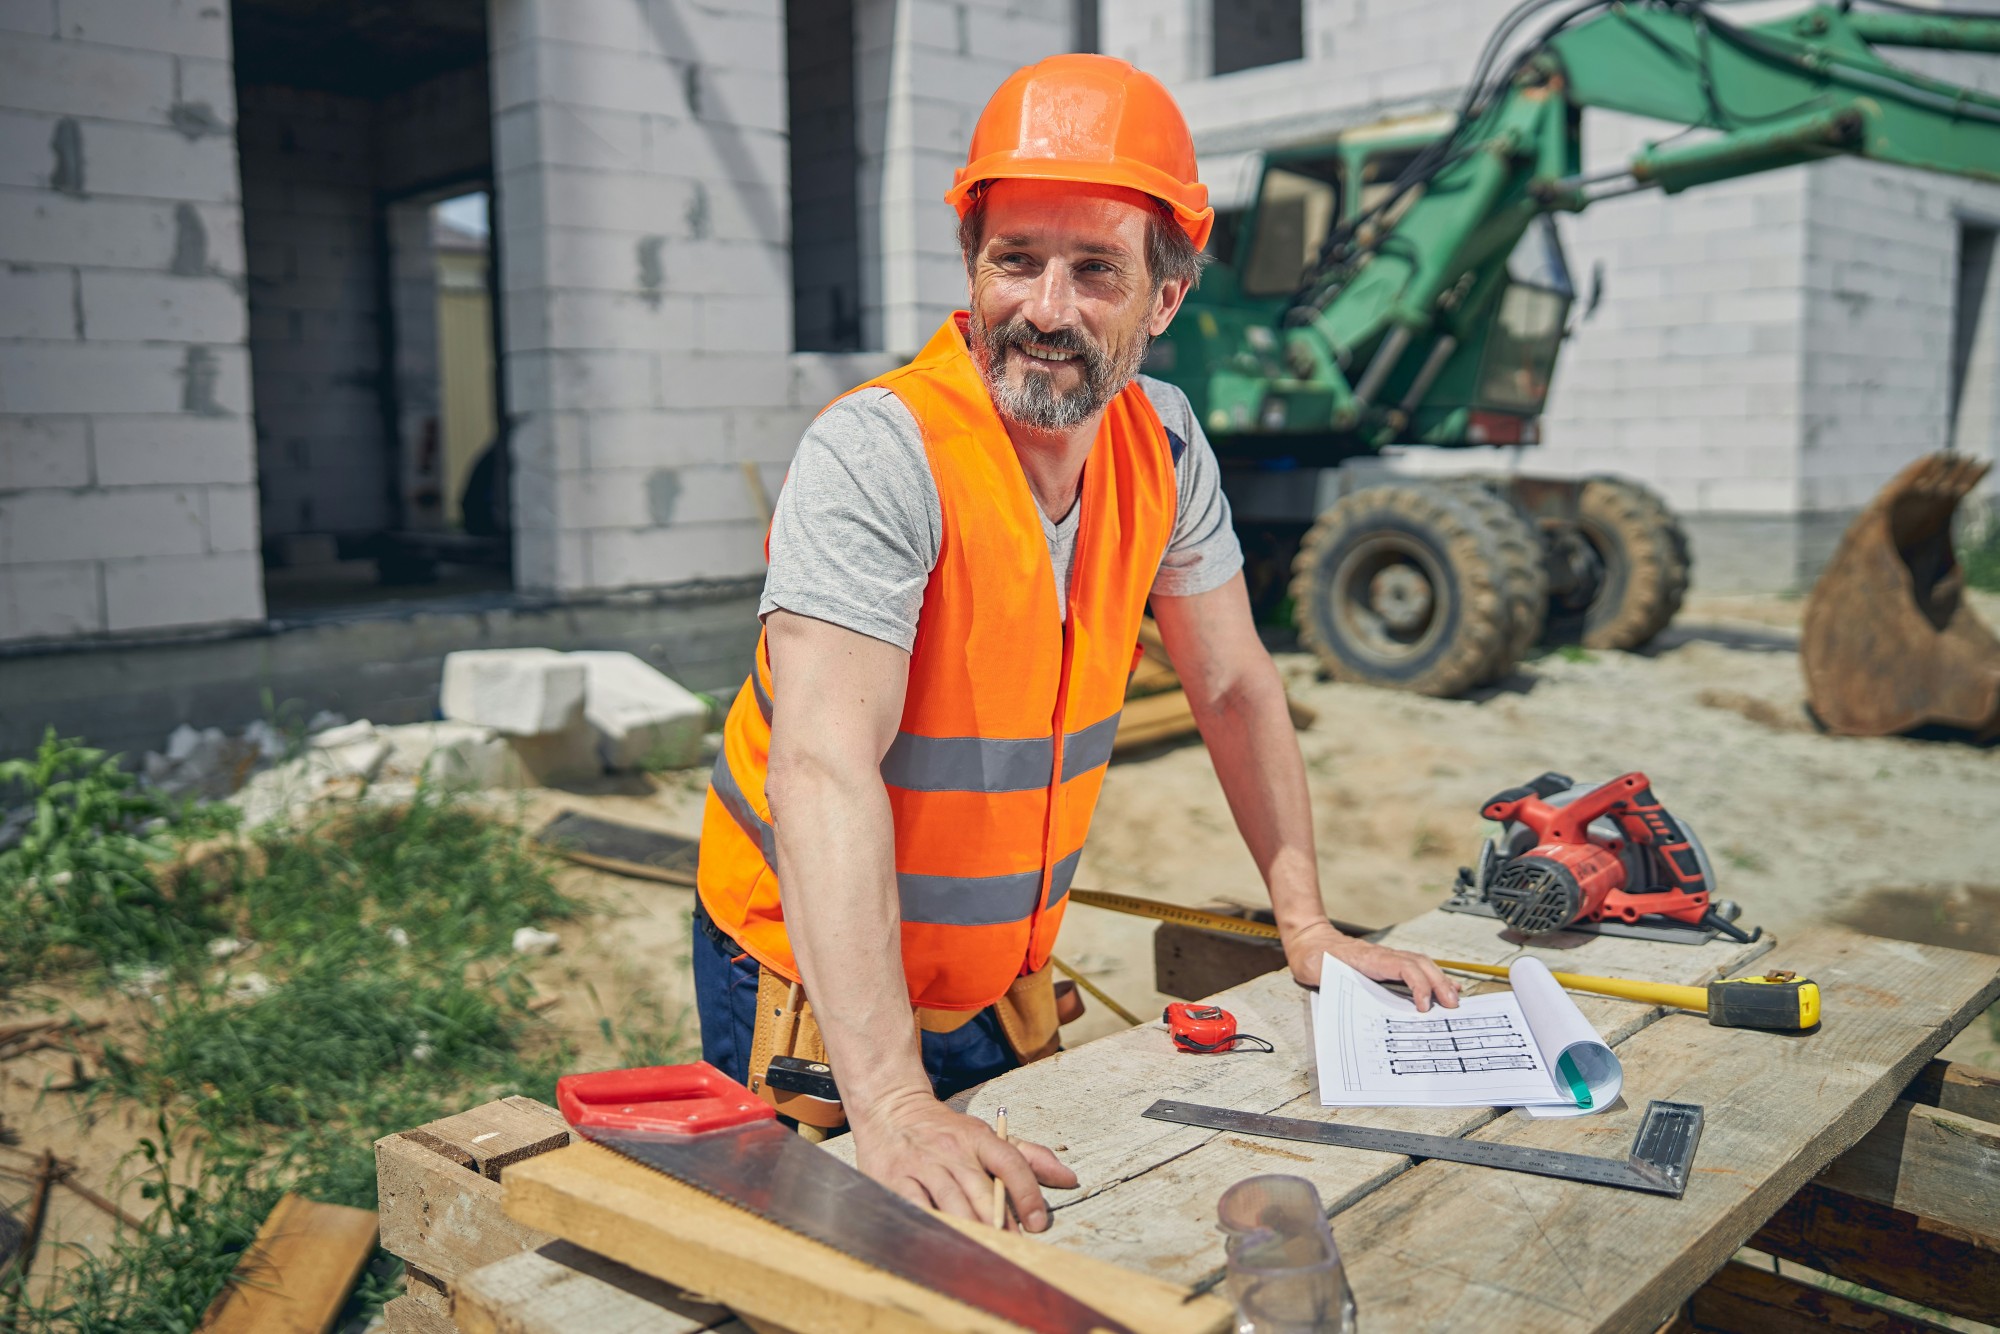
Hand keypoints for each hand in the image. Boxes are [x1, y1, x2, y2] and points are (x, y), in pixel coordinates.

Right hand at [851, 1091, 1077, 1230]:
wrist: (890, 1108)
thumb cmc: (945, 1131)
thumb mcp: (986, 1135)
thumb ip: (1028, 1157)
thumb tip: (1069, 1179)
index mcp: (978, 1138)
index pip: (1010, 1162)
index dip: (1027, 1193)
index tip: (1038, 1223)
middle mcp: (952, 1150)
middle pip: (981, 1191)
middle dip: (999, 1224)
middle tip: (1013, 1251)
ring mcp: (923, 1164)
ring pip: (952, 1202)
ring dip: (971, 1230)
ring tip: (986, 1254)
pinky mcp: (895, 1178)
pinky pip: (916, 1206)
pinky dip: (932, 1225)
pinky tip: (945, 1241)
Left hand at [1282, 918, 1460, 1010]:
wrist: (1309, 942)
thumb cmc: (1313, 957)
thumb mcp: (1318, 969)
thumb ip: (1331, 979)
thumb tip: (1344, 996)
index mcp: (1369, 958)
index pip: (1404, 967)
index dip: (1418, 985)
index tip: (1423, 1006)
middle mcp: (1383, 956)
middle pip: (1420, 963)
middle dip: (1439, 983)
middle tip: (1453, 1005)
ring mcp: (1386, 959)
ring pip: (1421, 964)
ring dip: (1439, 980)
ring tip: (1454, 998)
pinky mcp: (1386, 965)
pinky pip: (1414, 968)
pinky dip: (1430, 978)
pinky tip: (1441, 987)